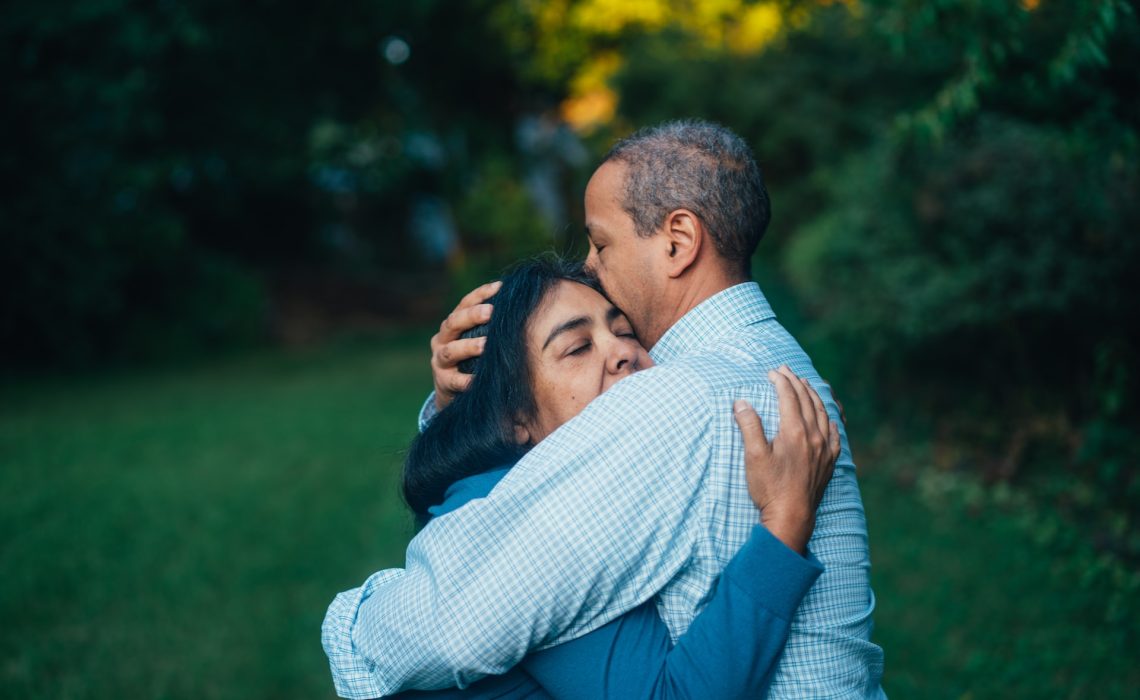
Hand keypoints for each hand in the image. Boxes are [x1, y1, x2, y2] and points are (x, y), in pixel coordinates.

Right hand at [430, 280, 501, 410]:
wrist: (450, 391)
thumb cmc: (470, 359)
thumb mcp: (474, 339)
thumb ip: (489, 326)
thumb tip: (518, 304)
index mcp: (451, 325)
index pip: (464, 304)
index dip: (480, 294)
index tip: (500, 287)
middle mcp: (442, 339)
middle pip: (453, 323)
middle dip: (472, 316)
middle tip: (491, 312)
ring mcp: (440, 361)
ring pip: (451, 350)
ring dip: (469, 346)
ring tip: (486, 345)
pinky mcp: (443, 382)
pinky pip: (455, 380)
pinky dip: (466, 380)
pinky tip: (478, 379)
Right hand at [733, 366, 839, 554]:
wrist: (792, 517)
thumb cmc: (770, 488)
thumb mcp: (753, 456)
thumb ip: (749, 426)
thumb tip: (741, 403)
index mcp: (794, 432)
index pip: (789, 397)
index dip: (780, 381)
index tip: (772, 372)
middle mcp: (814, 436)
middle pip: (807, 400)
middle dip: (796, 382)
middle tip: (786, 371)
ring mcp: (825, 449)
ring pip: (823, 413)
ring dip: (814, 396)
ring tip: (806, 385)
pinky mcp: (829, 462)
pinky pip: (836, 434)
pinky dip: (831, 420)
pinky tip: (829, 418)